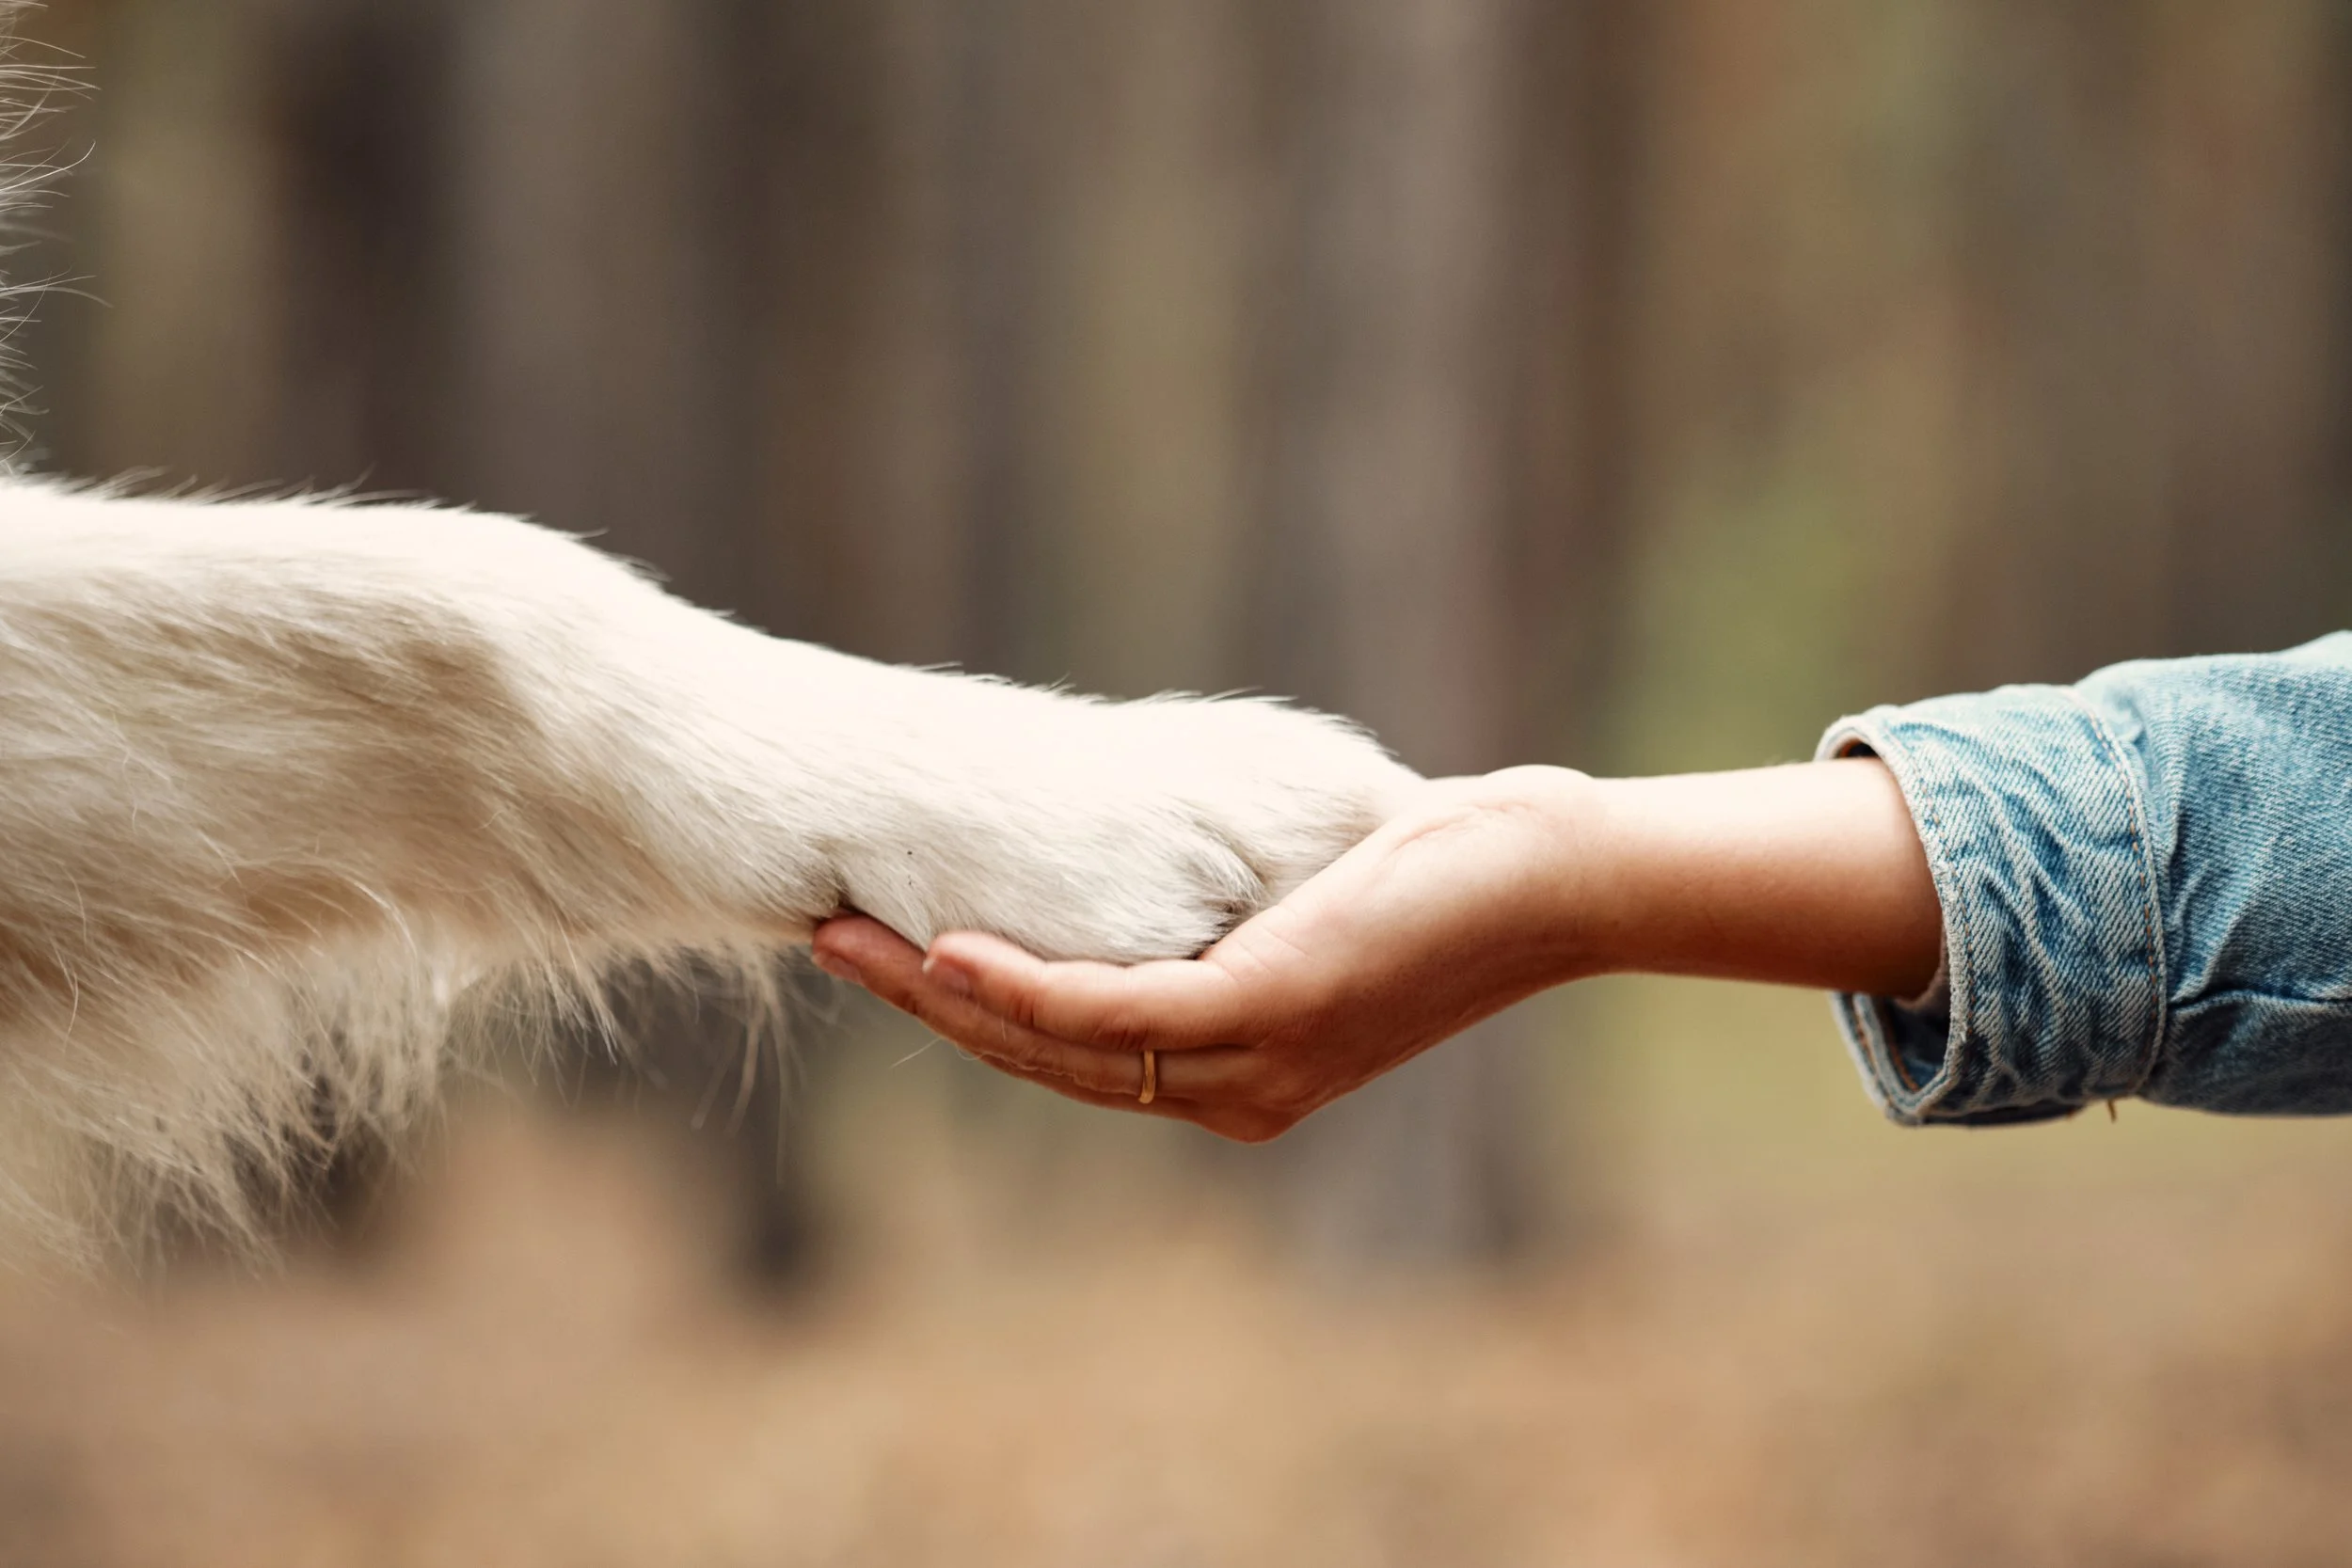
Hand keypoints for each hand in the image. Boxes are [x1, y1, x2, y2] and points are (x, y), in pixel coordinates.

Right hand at [810, 767, 1600, 1141]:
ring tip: (850, 938)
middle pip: (1047, 1059)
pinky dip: (1022, 989)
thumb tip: (1158, 844)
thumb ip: (1226, 902)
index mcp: (1239, 1073)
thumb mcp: (1310, 898)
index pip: (1076, 1053)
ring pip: (1061, 1045)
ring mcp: (1252, 1065)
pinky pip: (1114, 1014)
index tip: (888, 950)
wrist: (1555, 880)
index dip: (972, 1011)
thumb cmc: (1444, 873)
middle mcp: (1236, 1091)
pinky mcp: (1269, 1013)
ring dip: (943, 995)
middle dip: (928, 1004)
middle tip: (829, 938)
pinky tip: (946, 952)